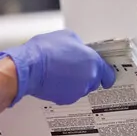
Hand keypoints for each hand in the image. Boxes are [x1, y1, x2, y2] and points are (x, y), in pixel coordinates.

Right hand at [0, 30, 115, 105]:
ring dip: (73, 82)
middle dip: (85, 75)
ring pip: (80, 88)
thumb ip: (79, 45)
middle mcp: (88, 79)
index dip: (105, 74)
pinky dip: (63, 89)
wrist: (28, 67)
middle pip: (93, 81)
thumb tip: (79, 49)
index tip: (105, 76)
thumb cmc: (45, 50)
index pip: (108, 74)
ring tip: (59, 72)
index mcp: (93, 62)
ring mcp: (77, 91)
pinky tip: (53, 80)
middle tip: (72, 67)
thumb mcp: (67, 36)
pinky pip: (68, 94)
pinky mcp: (64, 99)